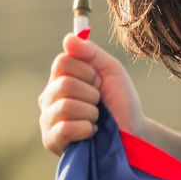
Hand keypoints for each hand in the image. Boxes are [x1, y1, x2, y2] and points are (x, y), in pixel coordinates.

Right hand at [39, 34, 144, 154]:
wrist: (133, 133)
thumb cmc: (120, 102)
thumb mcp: (110, 70)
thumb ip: (90, 53)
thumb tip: (68, 38)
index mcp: (59, 78)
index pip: (62, 62)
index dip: (87, 71)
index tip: (99, 82)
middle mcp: (48, 97)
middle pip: (64, 84)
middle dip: (91, 94)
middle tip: (99, 102)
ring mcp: (47, 120)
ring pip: (66, 106)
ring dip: (91, 112)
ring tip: (96, 118)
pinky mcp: (51, 141)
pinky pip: (65, 128)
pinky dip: (86, 128)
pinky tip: (91, 131)